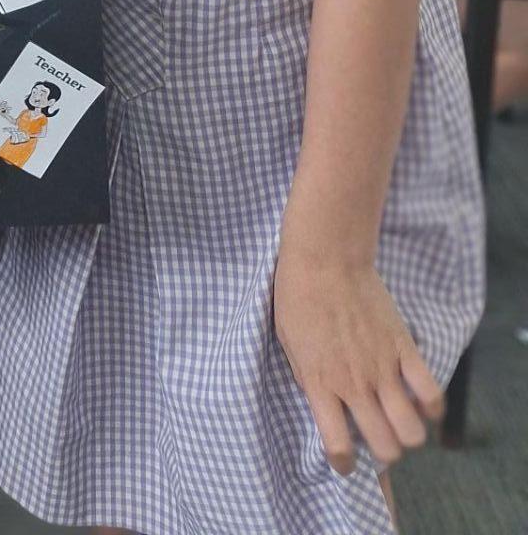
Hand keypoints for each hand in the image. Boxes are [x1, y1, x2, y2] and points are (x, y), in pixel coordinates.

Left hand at [273, 248, 441, 473]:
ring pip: (412, 431)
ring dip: (409, 434)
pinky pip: (431, 393)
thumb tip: (323, 404)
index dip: (343, 463)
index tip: (345, 460)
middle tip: (377, 435)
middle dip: (384, 452)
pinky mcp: (404, 348)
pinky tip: (421, 402)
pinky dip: (431, 407)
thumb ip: (306, 378)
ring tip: (398, 421)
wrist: (325, 257)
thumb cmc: (297, 296)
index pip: (339, 447)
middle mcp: (354, 383)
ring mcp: (382, 367)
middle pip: (386, 447)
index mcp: (320, 383)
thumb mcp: (288, 343)